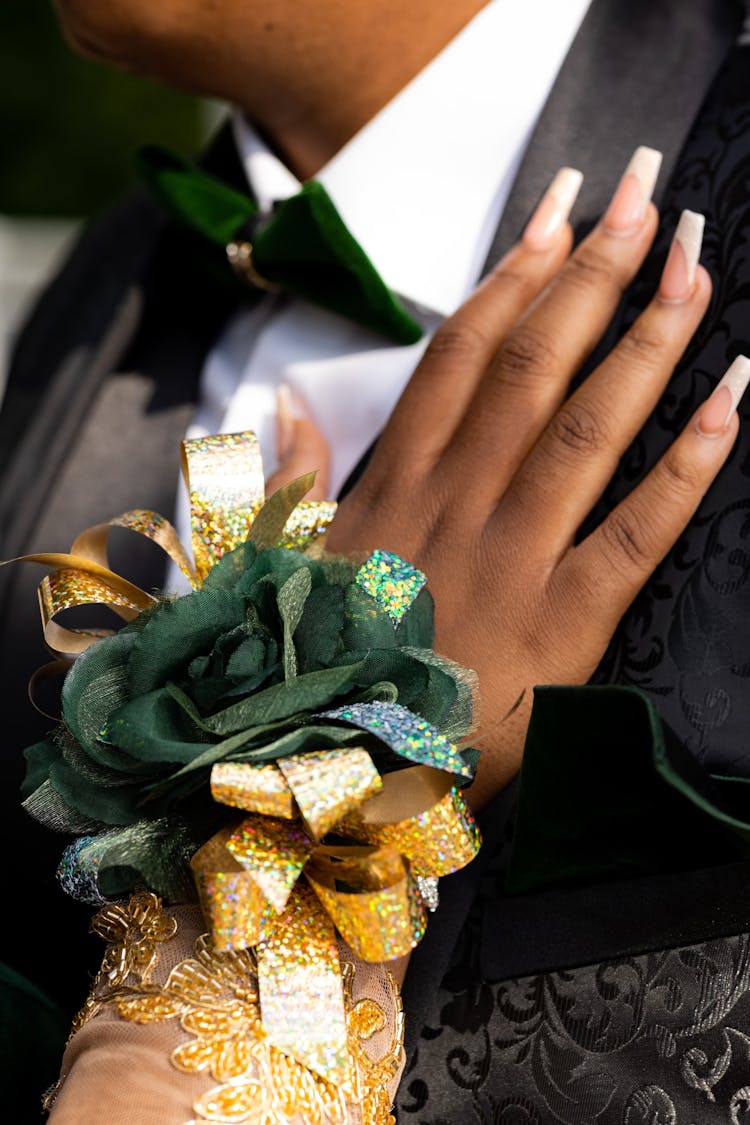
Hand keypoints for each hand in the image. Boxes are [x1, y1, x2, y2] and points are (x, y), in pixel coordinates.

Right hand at [321, 149, 748, 807]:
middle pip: (533, 366)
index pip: (461, 356)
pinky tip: (732, 399)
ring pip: (587, 428)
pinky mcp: (564, 622)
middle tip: (648, 195)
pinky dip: (688, 465)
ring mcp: (513, 558)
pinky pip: (635, 532)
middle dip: (594, 272)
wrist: (335, 778)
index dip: (514, 274)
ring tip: (694, 266)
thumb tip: (278, 402)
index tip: (560, 210)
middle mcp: (457, 504)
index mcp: (396, 488)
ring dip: (646, 341)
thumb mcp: (282, 568)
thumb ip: (289, 480)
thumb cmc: (318, 670)